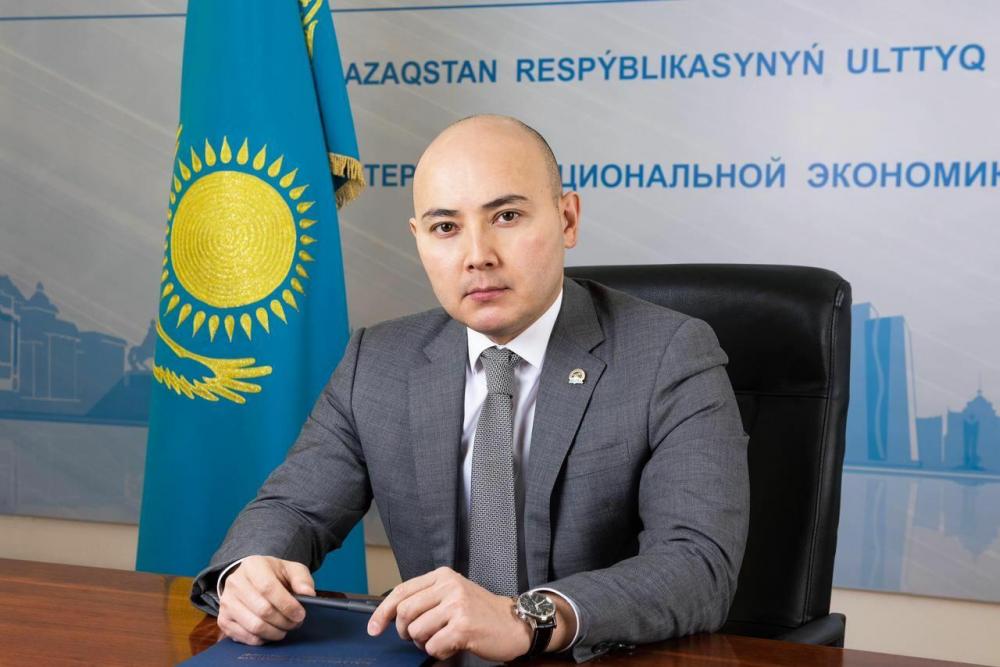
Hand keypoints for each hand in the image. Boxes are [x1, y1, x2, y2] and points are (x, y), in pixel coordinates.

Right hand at [216, 555, 314, 645]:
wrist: (250, 578)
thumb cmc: (274, 575)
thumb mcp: (291, 570)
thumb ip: (302, 579)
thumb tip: (308, 595)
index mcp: (253, 566)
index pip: (268, 588)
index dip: (287, 604)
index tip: (300, 614)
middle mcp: (235, 582)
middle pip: (263, 610)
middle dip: (284, 621)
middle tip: (295, 623)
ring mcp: (226, 602)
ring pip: (254, 626)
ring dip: (275, 632)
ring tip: (285, 628)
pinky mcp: (223, 619)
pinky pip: (244, 636)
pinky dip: (261, 639)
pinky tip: (271, 632)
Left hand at [366, 566, 530, 660]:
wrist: (515, 623)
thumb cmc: (482, 612)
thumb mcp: (454, 593)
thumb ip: (427, 598)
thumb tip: (393, 614)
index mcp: (443, 576)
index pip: (401, 591)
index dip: (382, 612)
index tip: (373, 628)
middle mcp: (449, 586)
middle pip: (404, 612)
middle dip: (404, 631)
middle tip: (417, 637)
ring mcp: (456, 606)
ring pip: (416, 631)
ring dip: (424, 642)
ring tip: (442, 639)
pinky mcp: (462, 627)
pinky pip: (432, 646)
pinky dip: (438, 652)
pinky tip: (452, 645)